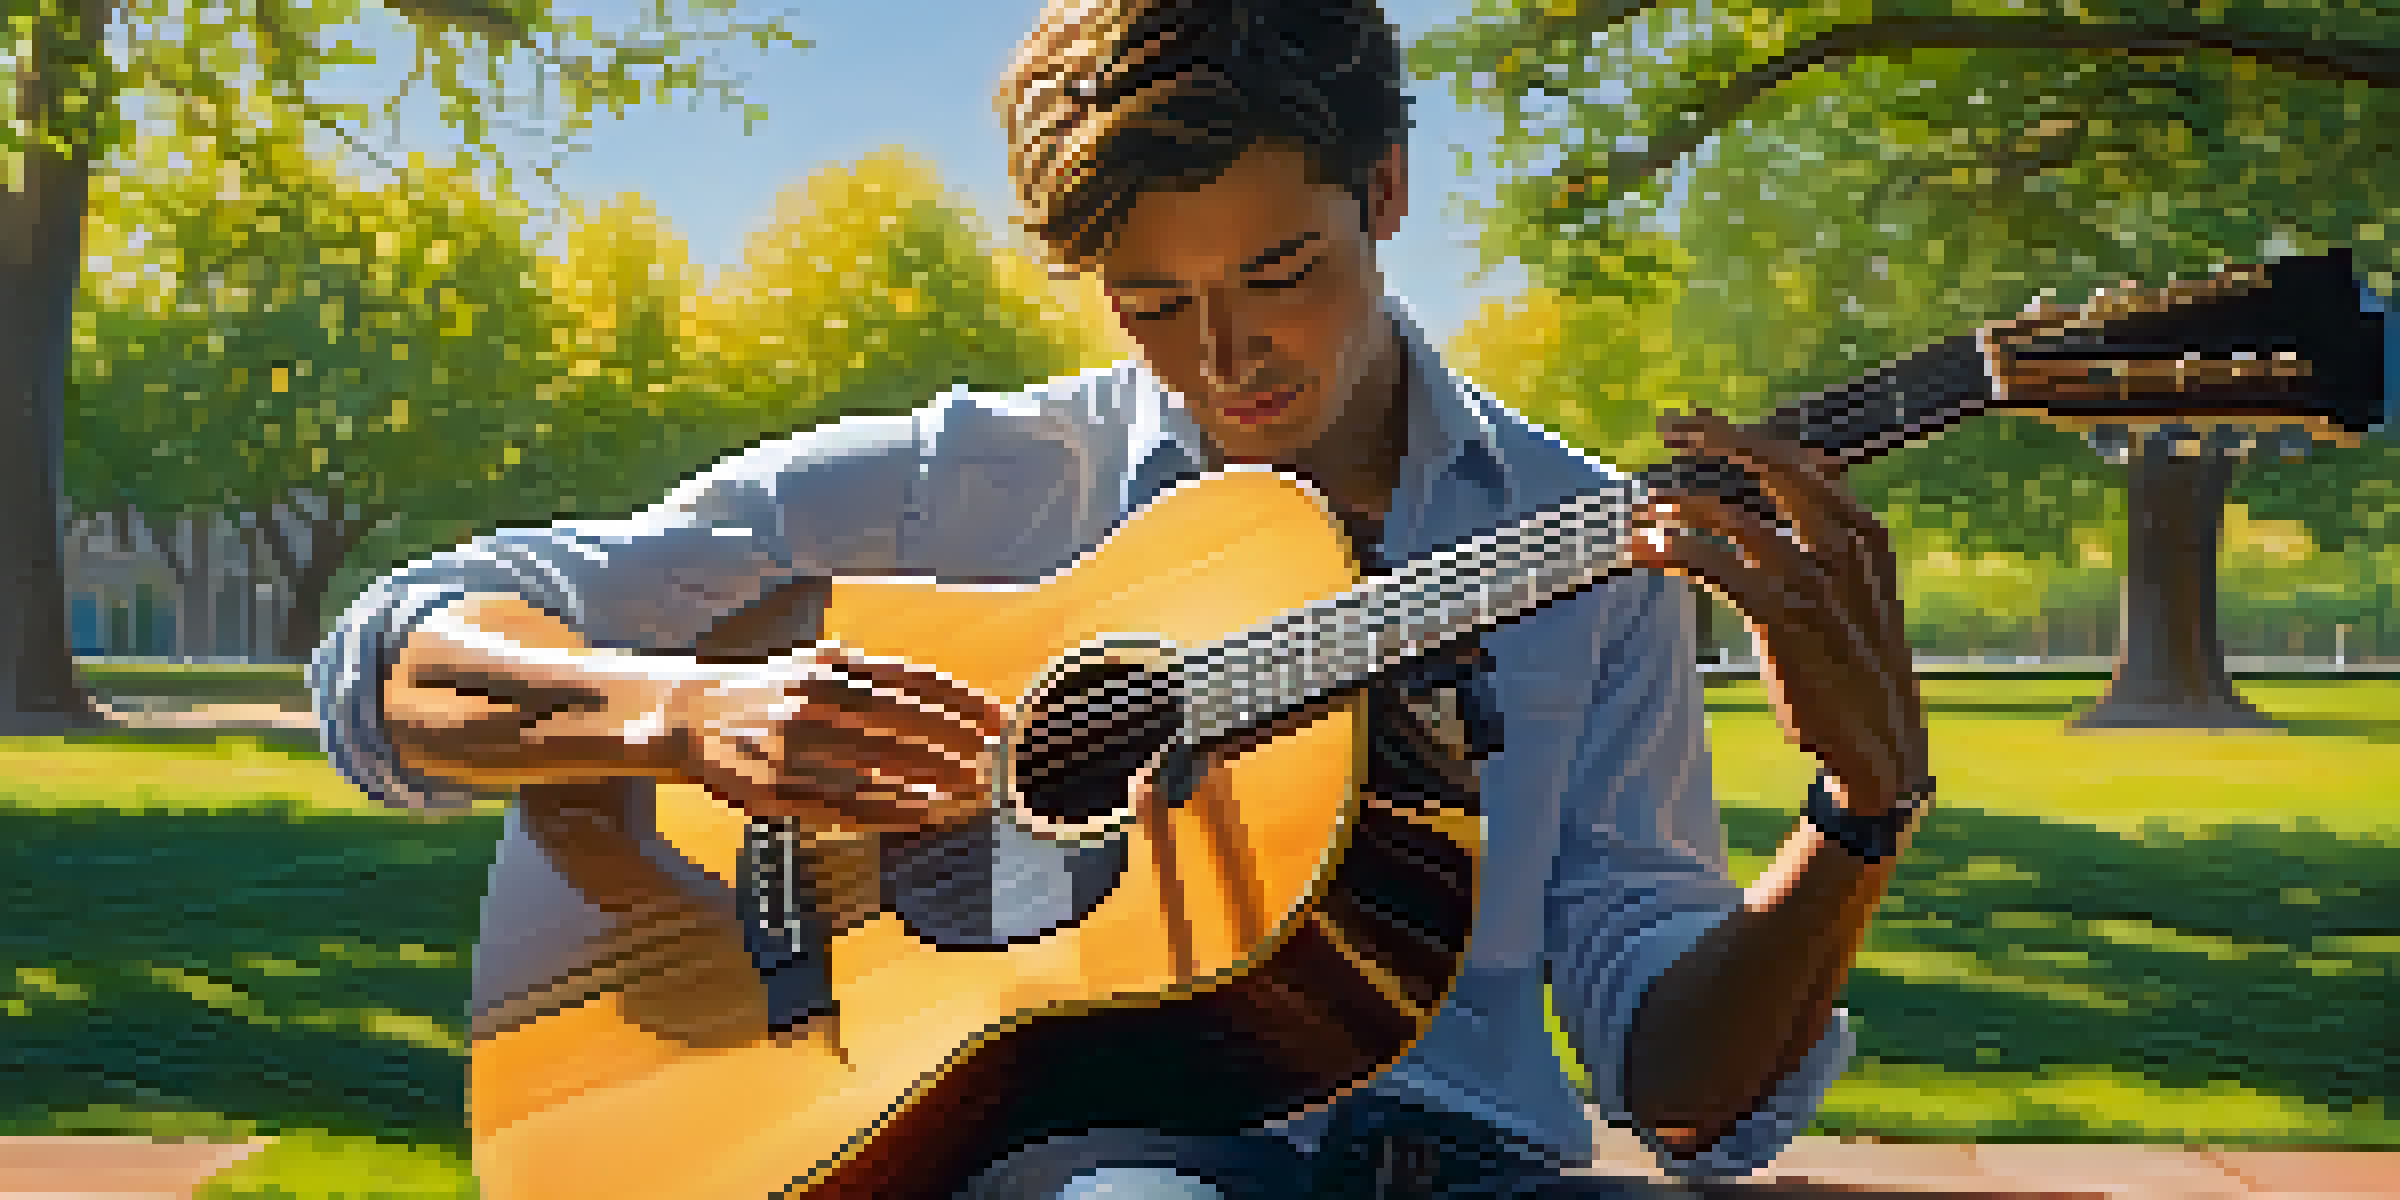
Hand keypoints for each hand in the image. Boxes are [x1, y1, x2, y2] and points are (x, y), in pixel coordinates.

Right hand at [665, 641, 1008, 831]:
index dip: (959, 697)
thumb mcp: (808, 664)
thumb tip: (928, 686)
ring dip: (932, 777)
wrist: (683, 716)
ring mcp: (795, 749)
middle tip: (992, 758)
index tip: (996, 714)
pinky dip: (890, 809)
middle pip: (902, 721)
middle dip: (955, 740)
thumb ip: (864, 672)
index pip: (909, 679)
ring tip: (971, 788)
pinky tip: (923, 813)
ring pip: (879, 765)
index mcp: (826, 668)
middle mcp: (813, 703)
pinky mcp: (778, 791)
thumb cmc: (761, 693)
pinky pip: (844, 803)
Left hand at [1626, 409, 1928, 814]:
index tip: (1695, 422)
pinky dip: (1673, 550)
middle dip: (1712, 440)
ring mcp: (1815, 578)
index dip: (1740, 436)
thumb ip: (1827, 538)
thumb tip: (1808, 479)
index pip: (1796, 461)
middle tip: (1666, 429)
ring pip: (1733, 517)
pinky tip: (1645, 550)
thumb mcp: (1858, 591)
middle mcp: (1845, 545)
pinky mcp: (1783, 615)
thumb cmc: (1856, 666)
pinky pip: (1715, 564)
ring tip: (1640, 513)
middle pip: (1769, 468)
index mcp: (1865, 532)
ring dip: (1677, 508)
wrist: (1878, 743)